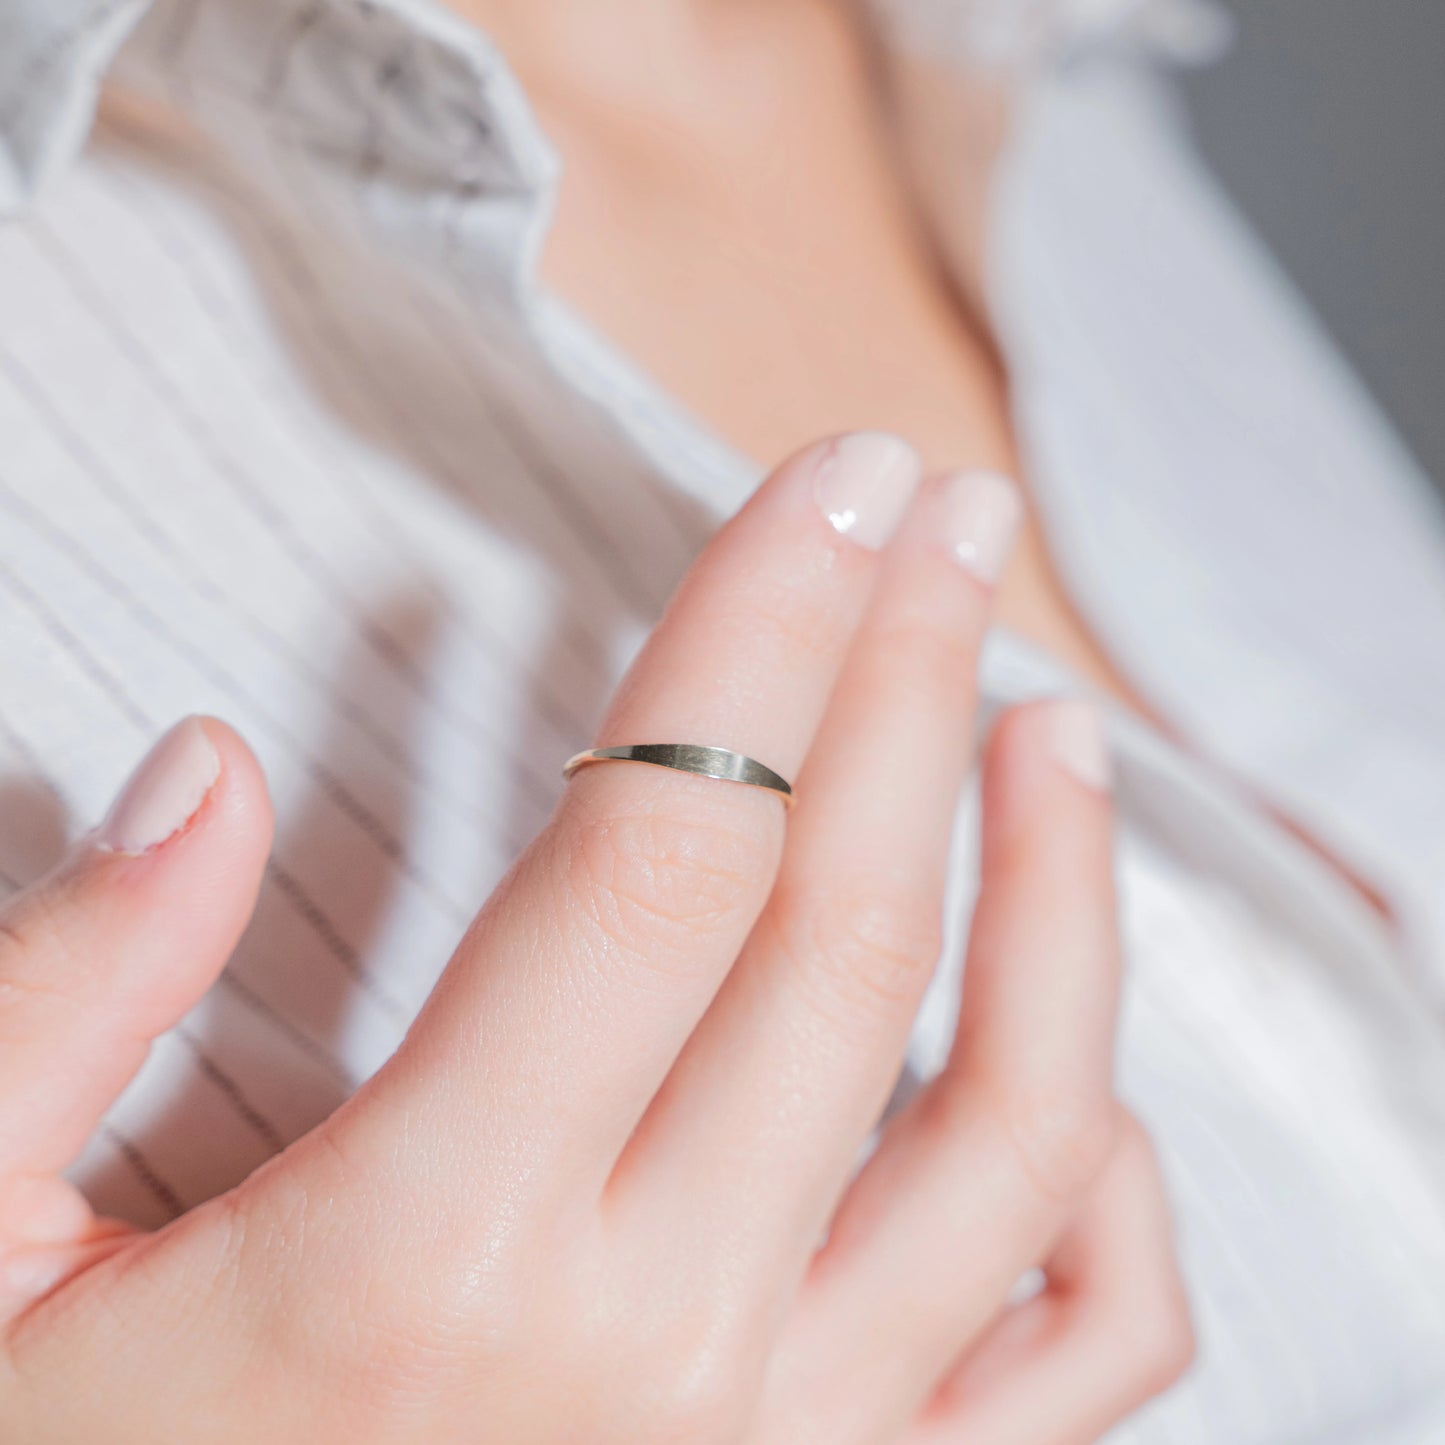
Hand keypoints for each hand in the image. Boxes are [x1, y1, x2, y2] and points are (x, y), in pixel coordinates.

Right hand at [0, 435, 1190, 1442]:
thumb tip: (204, 770)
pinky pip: (1075, 1354)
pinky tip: (1078, 1063)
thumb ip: (72, 1003)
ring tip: (1056, 726)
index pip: (662, 848)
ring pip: (1016, 1128)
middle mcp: (652, 1359)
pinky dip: (1111, 1188)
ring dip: (1063, 899)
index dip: (765, 628)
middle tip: (942, 516)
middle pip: (846, 932)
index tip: (830, 482)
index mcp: (422, 1260)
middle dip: (909, 679)